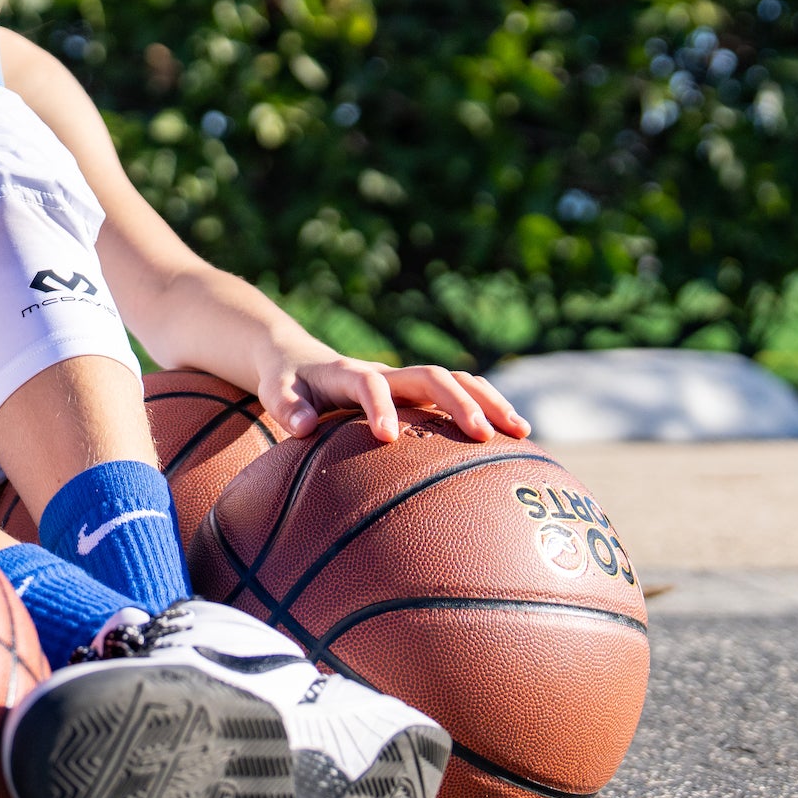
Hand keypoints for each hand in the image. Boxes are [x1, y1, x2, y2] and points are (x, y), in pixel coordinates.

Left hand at [259, 348, 529, 446]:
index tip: (388, 438)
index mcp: (349, 375)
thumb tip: (302, 427)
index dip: (380, 407)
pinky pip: (461, 392)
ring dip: (489, 401)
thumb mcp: (277, 392)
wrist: (299, 359)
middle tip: (482, 435)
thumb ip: (287, 407)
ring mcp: (406, 381)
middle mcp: (386, 373)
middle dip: (458, 403)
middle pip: (430, 376)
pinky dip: (489, 406)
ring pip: (456, 380)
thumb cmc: (288, 383)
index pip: (370, 386)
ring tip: (520, 432)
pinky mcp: (418, 392)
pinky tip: (516, 435)